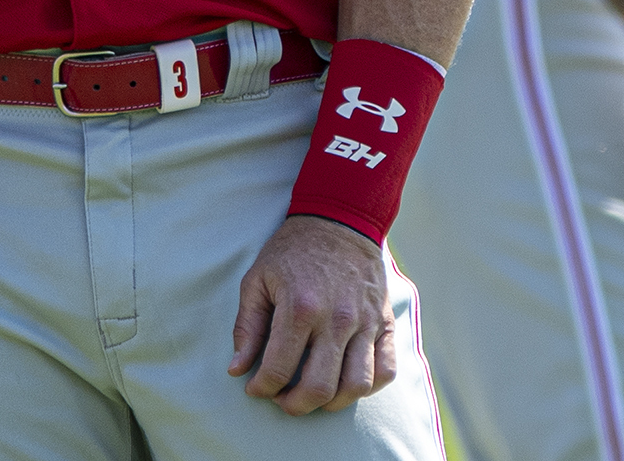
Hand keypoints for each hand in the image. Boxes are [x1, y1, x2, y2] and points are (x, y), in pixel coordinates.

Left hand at [228, 215, 397, 414]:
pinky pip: (386, 370)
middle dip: (294, 405)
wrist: (340, 218)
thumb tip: (237, 370)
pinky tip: (346, 381)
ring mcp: (365, 322)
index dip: (262, 389)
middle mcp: (336, 320)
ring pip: (355, 387)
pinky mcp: (385, 322)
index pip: (279, 371)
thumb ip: (247, 327)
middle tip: (283, 398)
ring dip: (331, 402)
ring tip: (314, 393)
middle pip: (319, 389)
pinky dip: (368, 387)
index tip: (256, 388)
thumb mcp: (258, 279)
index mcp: (300, 308)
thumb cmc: (293, 250)